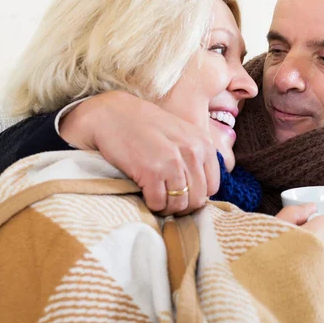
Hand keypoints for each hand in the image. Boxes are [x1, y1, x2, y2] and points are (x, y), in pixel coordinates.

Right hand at [60, 91, 219, 214]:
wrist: (111, 115)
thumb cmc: (145, 126)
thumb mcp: (181, 134)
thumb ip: (196, 156)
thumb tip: (204, 191)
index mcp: (203, 143)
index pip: (212, 186)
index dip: (197, 195)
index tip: (182, 194)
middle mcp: (192, 152)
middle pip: (197, 199)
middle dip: (183, 205)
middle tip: (168, 201)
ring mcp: (172, 162)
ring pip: (180, 204)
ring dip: (168, 207)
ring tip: (157, 199)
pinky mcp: (151, 172)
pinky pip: (159, 203)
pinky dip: (153, 205)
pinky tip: (146, 195)